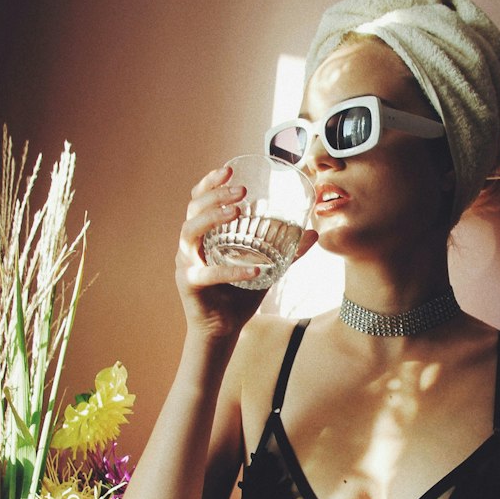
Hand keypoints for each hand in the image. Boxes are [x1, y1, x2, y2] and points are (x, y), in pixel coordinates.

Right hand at [176, 166, 315, 337]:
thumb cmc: (239, 296)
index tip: (229, 168)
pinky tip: (256, 269)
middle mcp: (191, 246)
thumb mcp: (267, 268)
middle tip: (241, 192)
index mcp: (204, 236)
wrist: (223, 329)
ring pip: (190, 232)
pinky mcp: (190, 284)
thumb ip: (287, 252)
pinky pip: (209, 272)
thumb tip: (313, 234)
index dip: (210, 182)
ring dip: (212, 218)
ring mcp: (186, 263)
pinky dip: (232, 270)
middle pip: (193, 210)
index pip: (199, 200)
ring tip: (237, 211)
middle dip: (215, 195)